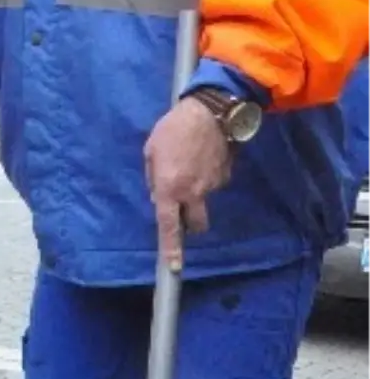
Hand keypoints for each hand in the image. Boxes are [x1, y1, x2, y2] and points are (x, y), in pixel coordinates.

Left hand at [143, 97, 232, 270]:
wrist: (211, 111)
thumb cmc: (173, 129)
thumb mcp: (151, 151)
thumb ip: (153, 178)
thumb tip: (157, 198)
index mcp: (169, 189)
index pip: (169, 226)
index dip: (171, 248)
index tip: (174, 268)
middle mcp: (193, 193)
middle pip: (196, 224)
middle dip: (191, 224)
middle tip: (183, 208)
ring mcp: (212, 186)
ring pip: (204, 200)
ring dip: (197, 191)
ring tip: (191, 163)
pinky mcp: (226, 176)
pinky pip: (214, 183)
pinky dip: (208, 176)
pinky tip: (203, 156)